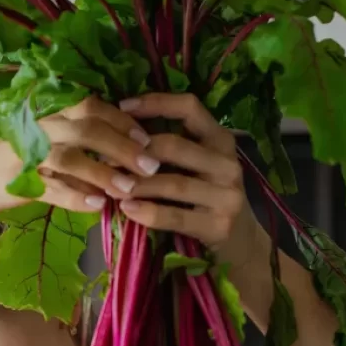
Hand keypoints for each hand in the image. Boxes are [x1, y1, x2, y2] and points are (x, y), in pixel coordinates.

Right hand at [0, 96, 159, 216]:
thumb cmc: (11, 160)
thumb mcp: (44, 141)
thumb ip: (77, 140)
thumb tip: (123, 148)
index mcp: (46, 111)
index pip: (89, 105)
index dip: (121, 120)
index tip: (146, 137)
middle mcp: (36, 126)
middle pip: (86, 128)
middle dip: (122, 146)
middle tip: (150, 165)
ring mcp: (24, 154)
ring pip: (71, 157)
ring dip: (104, 173)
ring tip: (128, 189)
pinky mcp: (15, 183)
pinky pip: (51, 189)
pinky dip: (76, 197)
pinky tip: (98, 206)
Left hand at [109, 93, 268, 269]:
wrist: (242, 242)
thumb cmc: (210, 198)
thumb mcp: (202, 165)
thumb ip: (176, 146)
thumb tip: (124, 124)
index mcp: (221, 140)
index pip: (190, 108)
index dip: (155, 103)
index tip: (122, 107)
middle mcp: (228, 163)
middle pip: (175, 146)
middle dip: (135, 151)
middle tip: (104, 157)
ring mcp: (227, 196)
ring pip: (173, 183)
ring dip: (137, 184)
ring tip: (110, 186)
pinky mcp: (219, 225)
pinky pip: (176, 216)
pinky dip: (148, 212)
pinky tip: (127, 209)